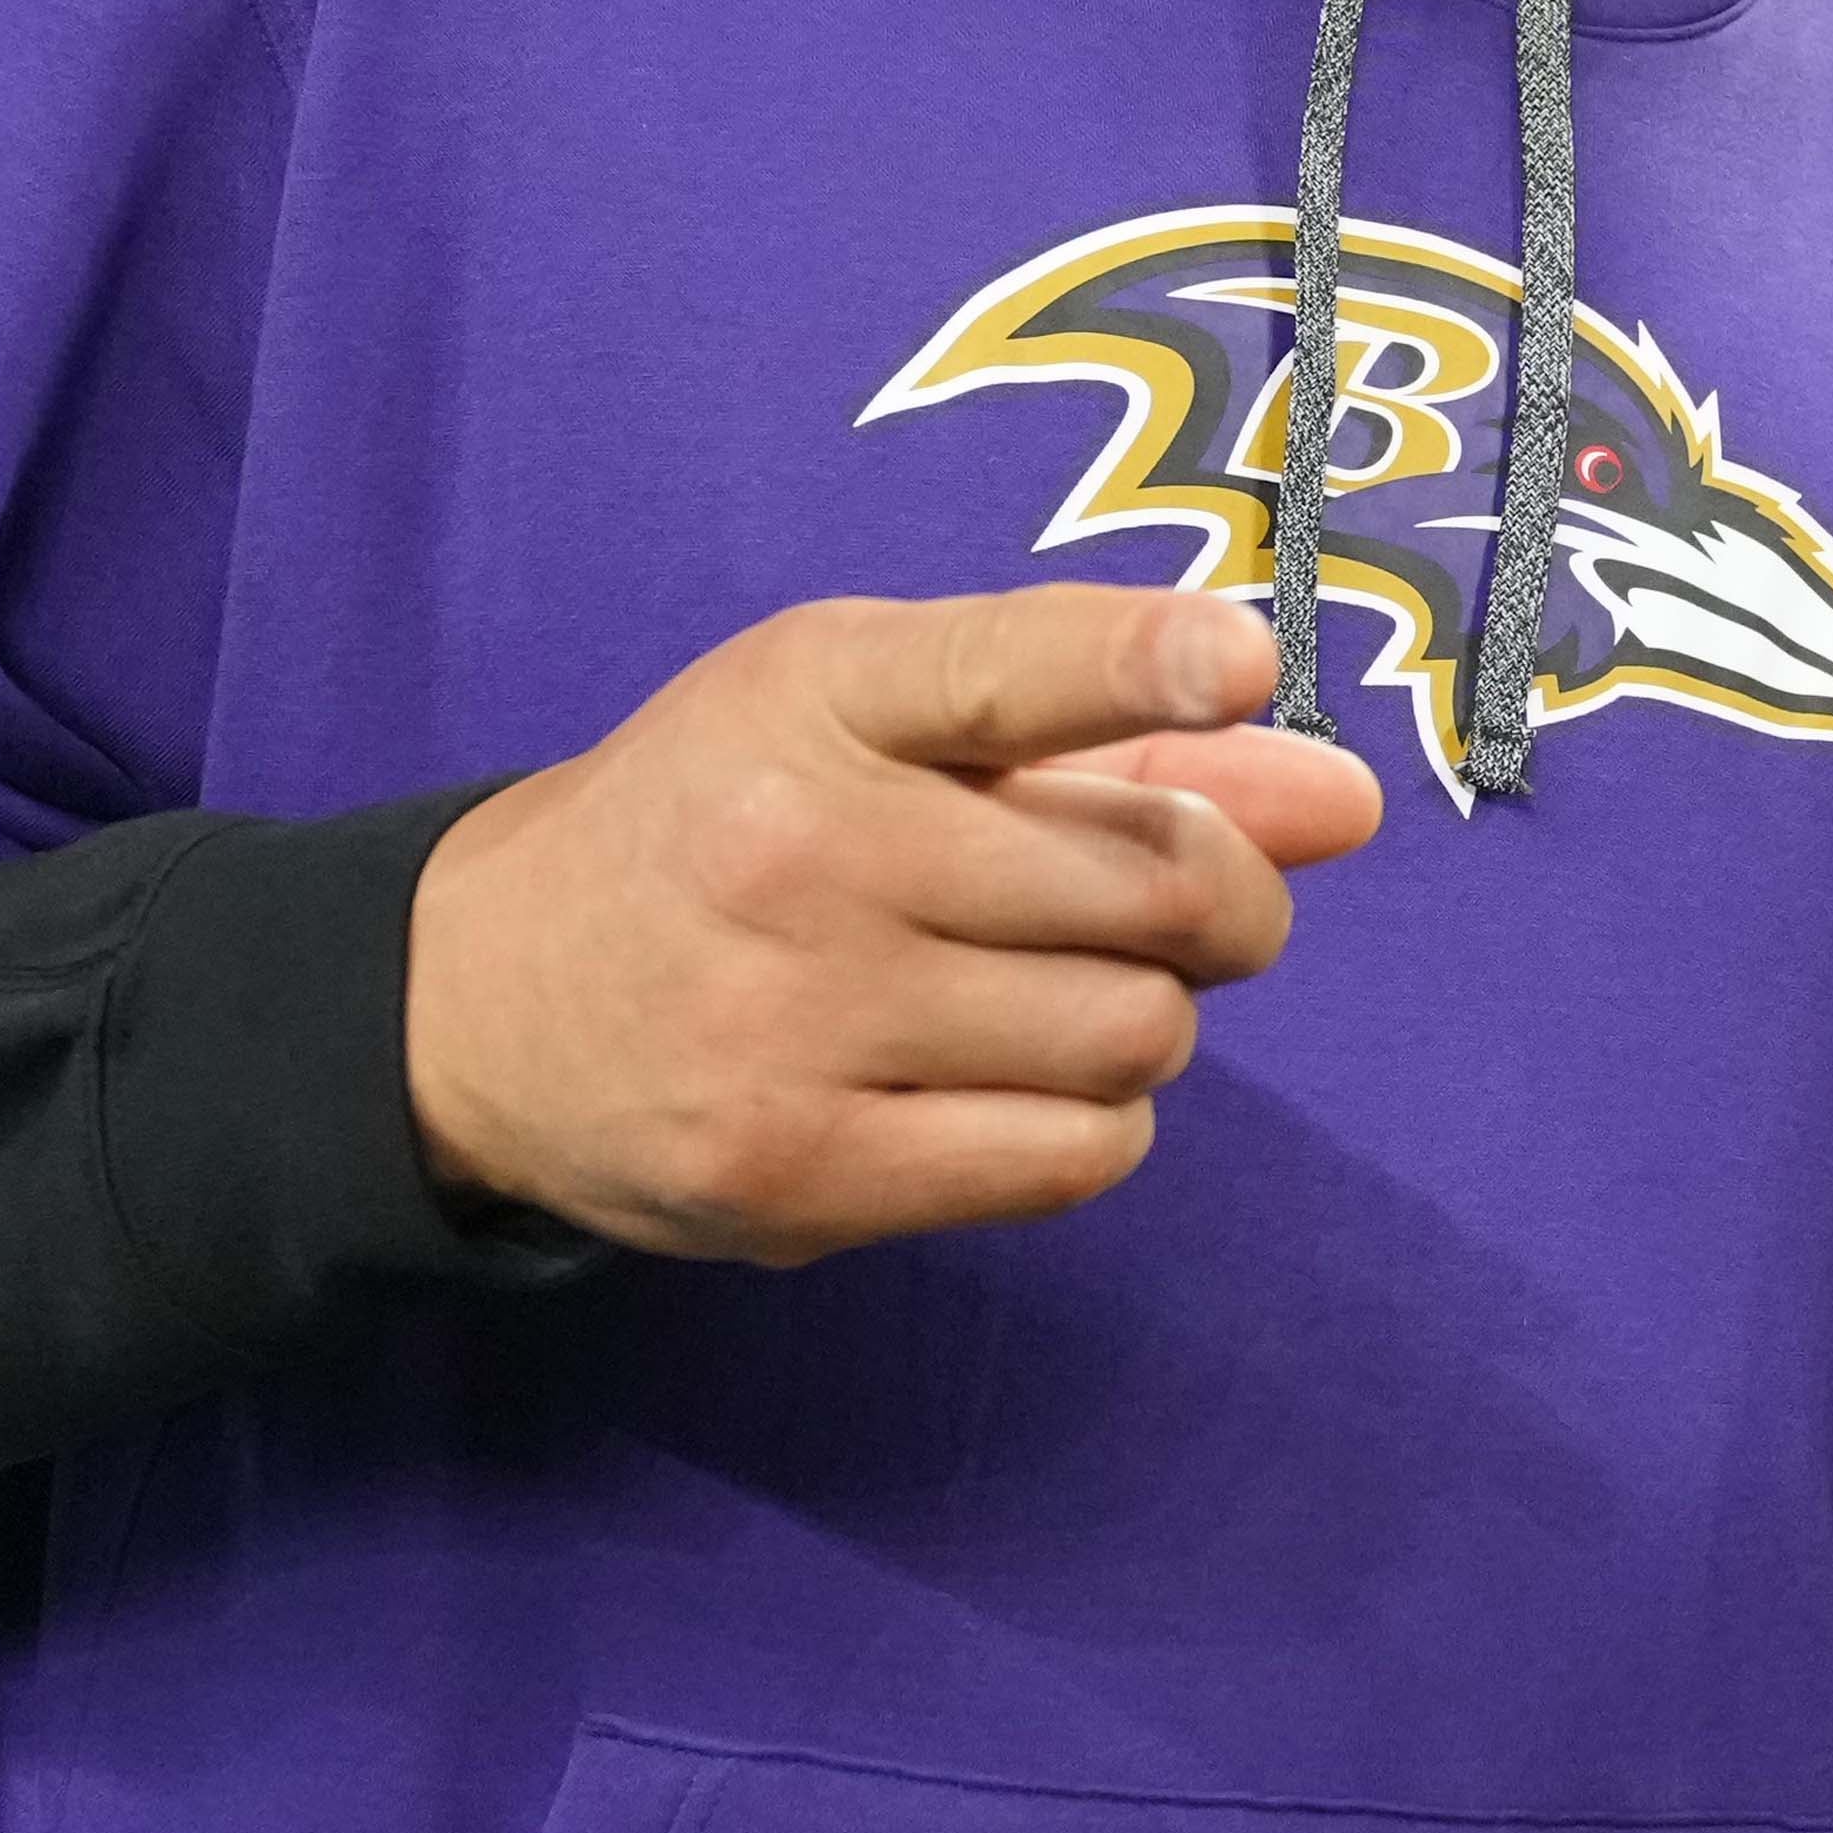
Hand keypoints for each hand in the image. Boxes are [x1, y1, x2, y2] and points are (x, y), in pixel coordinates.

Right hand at [404, 585, 1382, 1261]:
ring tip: (1063, 994)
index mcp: (819, 696)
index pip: (1006, 666)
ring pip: (1136, 1032)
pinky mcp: (803, 1171)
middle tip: (1178, 907)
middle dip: (1219, 901)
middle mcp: (804, 849)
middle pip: (1153, 885)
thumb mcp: (875, 719)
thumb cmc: (727, 825)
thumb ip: (1110, 732)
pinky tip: (1023, 1082)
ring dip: (1149, 1019)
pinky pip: (1071, 1155)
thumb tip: (1344, 801)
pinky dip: (1095, 1123)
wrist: (488, 998)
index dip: (1146, 662)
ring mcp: (798, 1022)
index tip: (1240, 664)